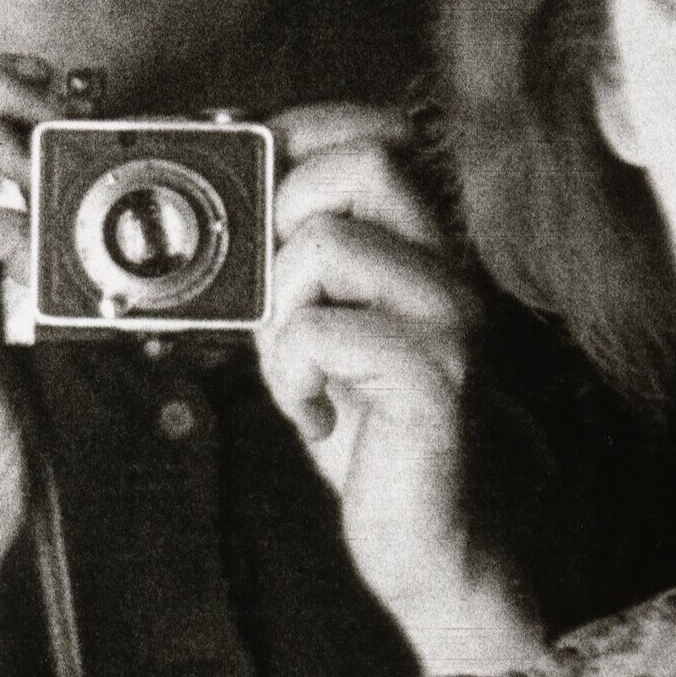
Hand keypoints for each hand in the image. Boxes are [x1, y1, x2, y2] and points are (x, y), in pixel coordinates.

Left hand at [256, 104, 541, 674]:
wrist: (443, 542)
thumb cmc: (377, 438)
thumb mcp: (319, 336)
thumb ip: (288, 274)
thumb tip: (224, 214)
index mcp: (425, 251)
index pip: (376, 134)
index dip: (302, 134)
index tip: (251, 175)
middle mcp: (450, 271)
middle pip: (366, 161)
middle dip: (284, 215)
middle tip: (275, 297)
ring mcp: (451, 321)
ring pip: (330, 243)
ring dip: (278, 309)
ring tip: (295, 373)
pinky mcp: (435, 380)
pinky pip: (323, 331)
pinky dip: (290, 375)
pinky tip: (314, 418)